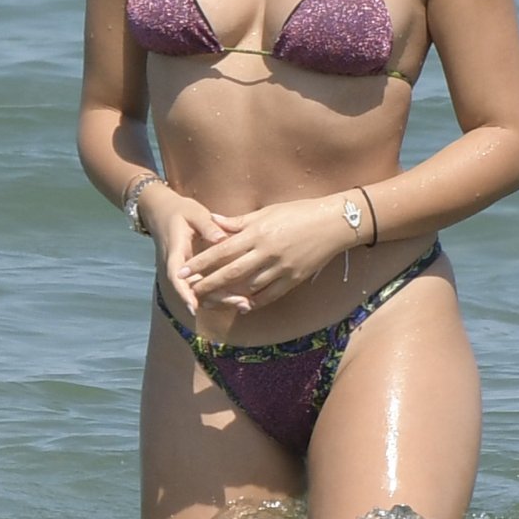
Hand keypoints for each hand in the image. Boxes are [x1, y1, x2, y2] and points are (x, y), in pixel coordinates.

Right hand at [139, 185, 233, 313]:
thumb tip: (222, 239)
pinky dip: (221, 295)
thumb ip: (207, 226)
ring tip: (246, 304)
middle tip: (242, 303)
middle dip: (216, 300)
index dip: (184, 293)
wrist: (164, 213)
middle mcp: (179, 267)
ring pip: (201, 293)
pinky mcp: (193, 273)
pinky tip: (242, 298)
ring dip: (222, 301)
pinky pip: (205, 288)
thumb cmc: (180, 212)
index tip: (195, 307)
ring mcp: (186, 272)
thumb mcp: (193, 214)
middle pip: (194, 290)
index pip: (176, 276)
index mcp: (176, 251)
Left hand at [181, 194, 356, 311]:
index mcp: (258, 232)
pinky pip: (270, 294)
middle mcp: (267, 251)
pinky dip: (255, 302)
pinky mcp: (294, 278)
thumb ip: (239, 221)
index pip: (223, 250)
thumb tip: (214, 223)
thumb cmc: (300, 212)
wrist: (334, 222)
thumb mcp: (268, 211)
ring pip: (248, 287)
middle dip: (208, 283)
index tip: (183, 271)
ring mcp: (281, 267)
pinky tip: (242, 306)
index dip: (201, 262)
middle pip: (231, 272)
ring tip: (210, 302)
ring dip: (227, 296)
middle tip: (190, 292)